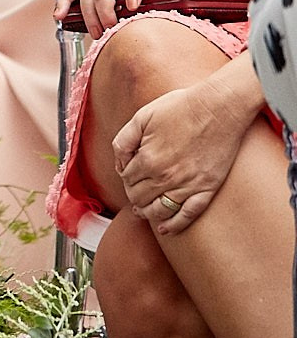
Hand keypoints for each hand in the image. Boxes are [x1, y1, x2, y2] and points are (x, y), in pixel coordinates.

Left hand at [112, 73, 254, 233]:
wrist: (219, 108)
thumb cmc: (180, 108)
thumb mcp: (141, 117)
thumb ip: (123, 141)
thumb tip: (119, 164)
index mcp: (147, 159)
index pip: (127, 180)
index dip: (125, 178)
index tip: (129, 174)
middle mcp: (165, 177)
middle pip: (139, 198)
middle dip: (133, 196)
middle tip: (134, 192)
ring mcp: (187, 185)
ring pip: (160, 211)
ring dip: (148, 213)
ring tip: (143, 212)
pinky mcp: (207, 189)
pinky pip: (188, 215)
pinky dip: (175, 225)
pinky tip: (166, 229)